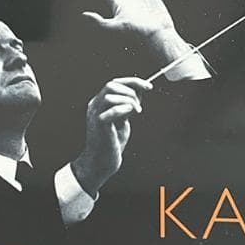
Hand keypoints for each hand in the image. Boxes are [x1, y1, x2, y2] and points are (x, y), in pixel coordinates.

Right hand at [70, 77, 153, 197]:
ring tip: (136, 112)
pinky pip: (111, 111)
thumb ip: (128, 104)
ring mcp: (95, 115)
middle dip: (131, 91)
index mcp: (100, 102)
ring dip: (129, 101)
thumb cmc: (112, 142)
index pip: (115, 83)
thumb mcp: (123, 119)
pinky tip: (131, 114)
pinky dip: (124, 109)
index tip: (149, 86)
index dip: (133, 82)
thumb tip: (140, 90)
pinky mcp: (99, 125)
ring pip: (110, 95)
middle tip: (139, 105)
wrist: (102, 162)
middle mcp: (95, 106)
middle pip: (111, 85)